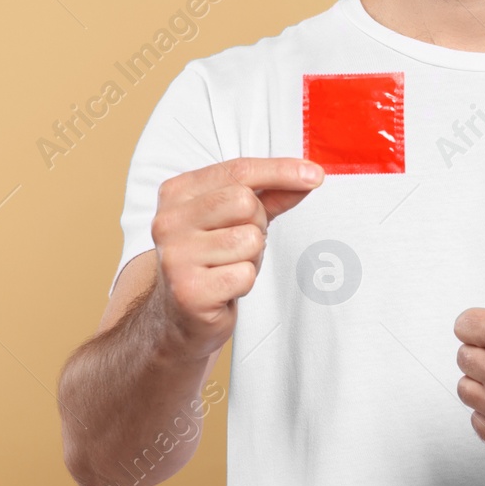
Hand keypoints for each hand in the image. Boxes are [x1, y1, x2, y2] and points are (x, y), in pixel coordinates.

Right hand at [150, 157, 322, 358]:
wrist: (181, 315)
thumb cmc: (213, 259)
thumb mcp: (239, 219)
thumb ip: (271, 195)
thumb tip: (309, 176)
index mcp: (178, 193)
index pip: (239, 170)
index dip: (281, 171)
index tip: (315, 174)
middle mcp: (169, 220)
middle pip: (245, 202)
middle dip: (258, 223)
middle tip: (240, 243)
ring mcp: (175, 256)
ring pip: (248, 240)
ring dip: (251, 256)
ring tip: (230, 266)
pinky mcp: (188, 291)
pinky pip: (245, 274)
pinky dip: (245, 281)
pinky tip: (225, 287)